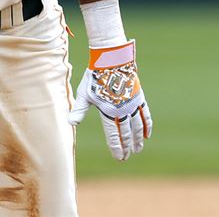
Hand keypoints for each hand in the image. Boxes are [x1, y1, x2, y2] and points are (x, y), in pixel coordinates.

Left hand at [67, 40, 152, 160]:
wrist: (112, 60)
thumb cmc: (95, 77)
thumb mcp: (84, 94)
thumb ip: (79, 110)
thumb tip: (70, 123)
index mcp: (109, 112)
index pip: (114, 134)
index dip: (117, 147)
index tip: (119, 157)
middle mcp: (123, 110)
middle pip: (126, 133)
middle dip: (127, 146)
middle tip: (127, 156)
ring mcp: (133, 104)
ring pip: (137, 127)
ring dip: (138, 140)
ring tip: (138, 149)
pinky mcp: (139, 98)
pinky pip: (146, 115)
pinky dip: (147, 126)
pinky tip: (147, 135)